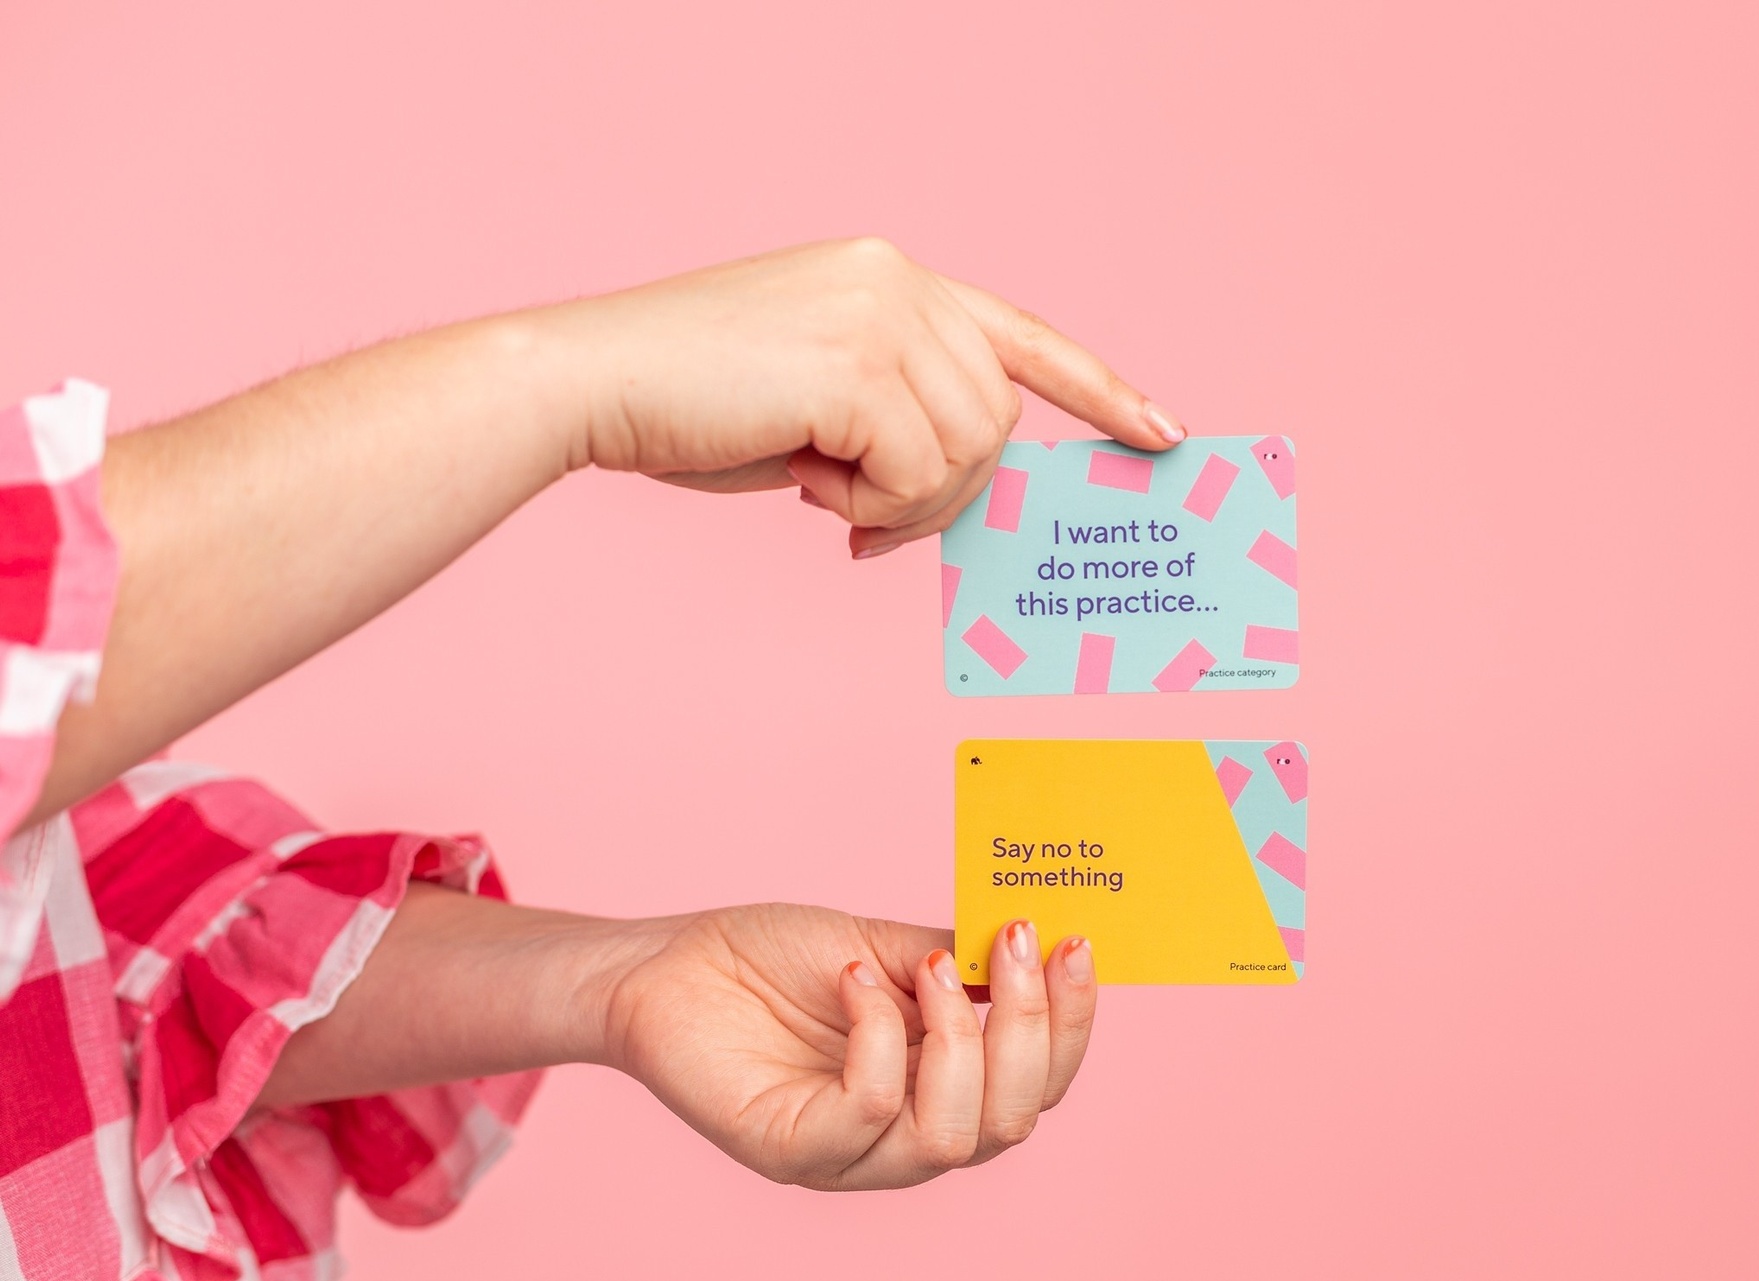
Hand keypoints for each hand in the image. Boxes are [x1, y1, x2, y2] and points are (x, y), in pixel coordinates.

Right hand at [540, 237, 1184, 556]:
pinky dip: (868, 506)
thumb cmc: (689, 404)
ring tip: (815, 490)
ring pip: (967, 453)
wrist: (590, 382)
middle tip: (856, 517)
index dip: (1098, 390)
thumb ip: (895, 418)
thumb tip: (953, 489)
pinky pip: (917, 475)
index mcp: (890, 277)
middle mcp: (898, 279)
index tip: (1160, 432)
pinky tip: (800, 483)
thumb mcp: (817, 402)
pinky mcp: (859, 363)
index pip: (1021, 335)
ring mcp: (882, 314)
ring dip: (900, 503)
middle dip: (942, 493)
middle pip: (996, 421)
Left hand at [602, 903, 1098, 1189]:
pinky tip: (852, 977)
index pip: (1038, 1084)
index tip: (1073, 941)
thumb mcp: (884, 946)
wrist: (666, 966)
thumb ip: (958, 958)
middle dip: (1029, 1029)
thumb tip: (1040, 937)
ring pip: (954, 1138)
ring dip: (960, 1039)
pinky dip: (877, 1037)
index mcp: (945, 1087)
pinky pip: (867, 1112)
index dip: (1070, 1020)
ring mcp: (851, 1154)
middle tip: (1015, 945)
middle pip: (1012, 1120)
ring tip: (921, 966)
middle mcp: (908, 1134)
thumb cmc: (774, 959)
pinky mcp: (791, 1151)